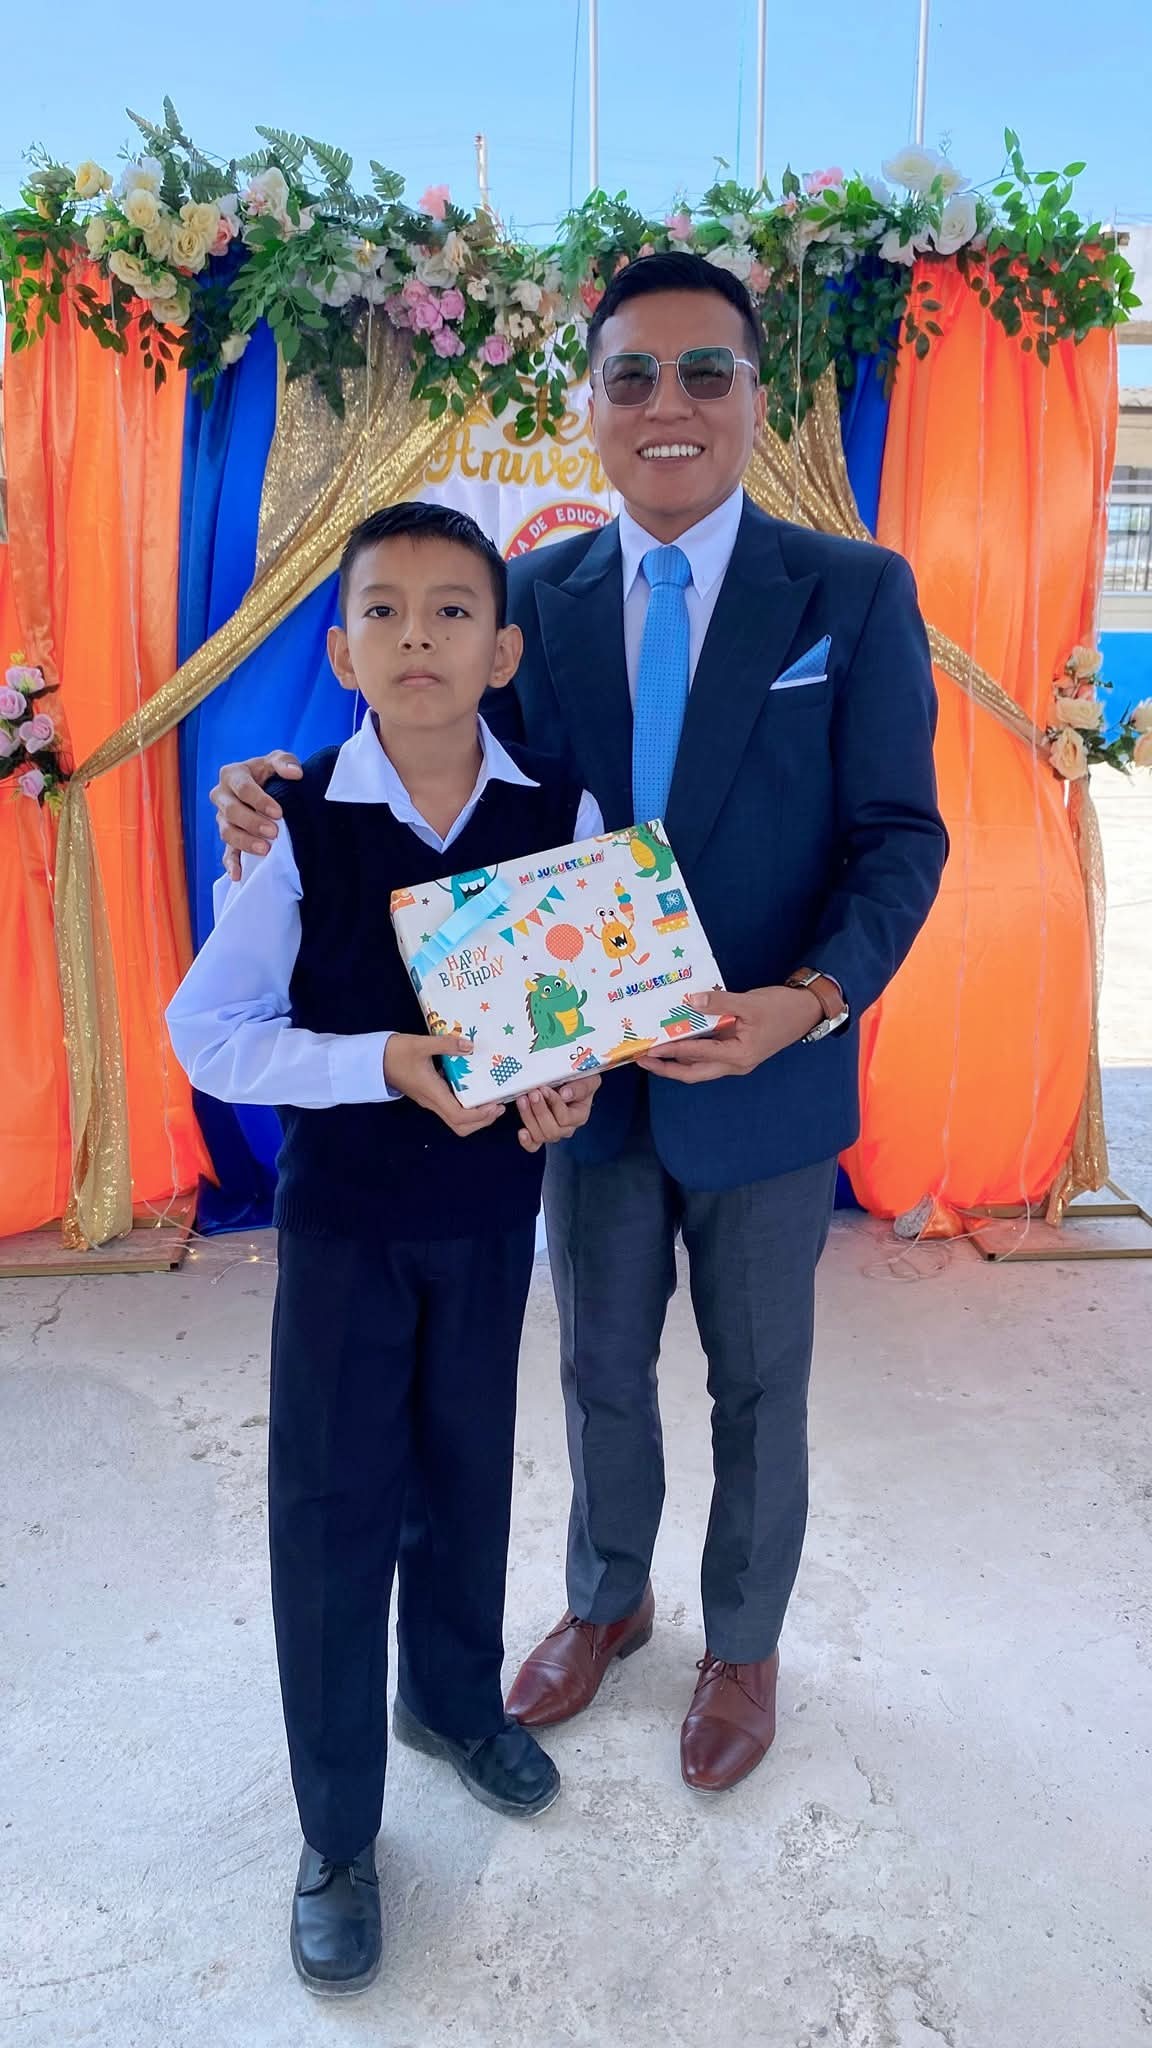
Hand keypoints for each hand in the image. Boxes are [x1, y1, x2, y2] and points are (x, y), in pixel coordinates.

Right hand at [211, 752, 303, 882]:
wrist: (265, 786)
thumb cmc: (270, 772)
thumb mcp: (277, 760)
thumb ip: (285, 761)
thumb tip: (296, 774)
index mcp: (232, 775)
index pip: (242, 788)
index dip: (259, 800)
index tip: (279, 812)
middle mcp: (222, 796)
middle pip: (231, 812)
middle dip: (252, 823)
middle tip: (273, 832)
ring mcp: (222, 819)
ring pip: (227, 832)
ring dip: (244, 842)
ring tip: (264, 850)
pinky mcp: (228, 837)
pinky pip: (226, 852)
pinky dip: (231, 864)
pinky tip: (238, 875)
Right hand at [383, 1034, 506, 1137]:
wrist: (373, 1059)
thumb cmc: (395, 1052)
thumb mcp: (420, 1044)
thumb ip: (446, 1044)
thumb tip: (470, 1046)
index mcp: (433, 1093)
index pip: (459, 1117)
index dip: (480, 1116)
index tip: (495, 1105)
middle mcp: (432, 1102)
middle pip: (460, 1126)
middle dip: (482, 1121)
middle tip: (499, 1106)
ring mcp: (430, 1100)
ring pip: (456, 1120)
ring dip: (476, 1116)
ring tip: (492, 1099)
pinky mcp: (429, 1094)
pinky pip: (452, 1107)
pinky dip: (467, 1105)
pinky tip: (476, 1088)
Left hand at [516, 1074, 600, 1152]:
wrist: (566, 1080)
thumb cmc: (577, 1080)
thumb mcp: (586, 1079)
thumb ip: (580, 1087)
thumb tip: (565, 1095)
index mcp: (580, 1116)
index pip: (566, 1118)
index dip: (554, 1104)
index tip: (544, 1088)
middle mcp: (567, 1128)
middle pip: (552, 1130)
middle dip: (539, 1111)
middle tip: (532, 1093)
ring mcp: (552, 1132)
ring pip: (540, 1136)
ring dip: (528, 1117)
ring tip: (522, 1100)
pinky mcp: (539, 1133)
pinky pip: (534, 1145)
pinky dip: (526, 1141)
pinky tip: (522, 1131)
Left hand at [637, 985, 822, 1084]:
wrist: (807, 1011)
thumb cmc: (782, 1009)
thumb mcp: (750, 1003)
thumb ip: (720, 1002)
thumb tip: (692, 1001)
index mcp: (739, 1056)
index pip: (698, 1054)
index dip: (672, 1051)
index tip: (650, 1048)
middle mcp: (734, 1064)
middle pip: (693, 1073)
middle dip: (667, 1069)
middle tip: (642, 1059)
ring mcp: (734, 1060)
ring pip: (699, 1067)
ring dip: (675, 1061)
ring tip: (651, 1052)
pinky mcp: (735, 1051)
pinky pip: (707, 1054)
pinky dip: (689, 1050)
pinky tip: (675, 1040)